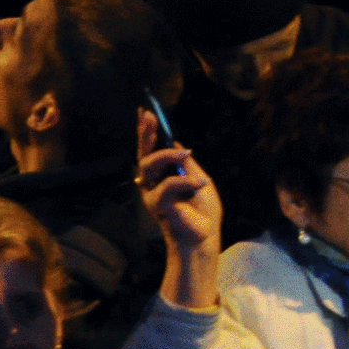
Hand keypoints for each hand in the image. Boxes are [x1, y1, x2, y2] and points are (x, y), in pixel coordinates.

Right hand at [136, 108, 222, 309]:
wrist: (204, 236)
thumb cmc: (201, 209)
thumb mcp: (197, 178)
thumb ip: (185, 163)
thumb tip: (177, 143)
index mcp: (161, 176)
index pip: (151, 150)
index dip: (147, 132)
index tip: (145, 112)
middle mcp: (152, 184)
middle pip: (144, 155)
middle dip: (146, 134)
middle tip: (150, 117)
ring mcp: (152, 195)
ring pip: (150, 165)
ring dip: (169, 155)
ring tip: (187, 154)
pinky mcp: (158, 206)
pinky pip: (168, 186)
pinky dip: (186, 182)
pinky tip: (201, 184)